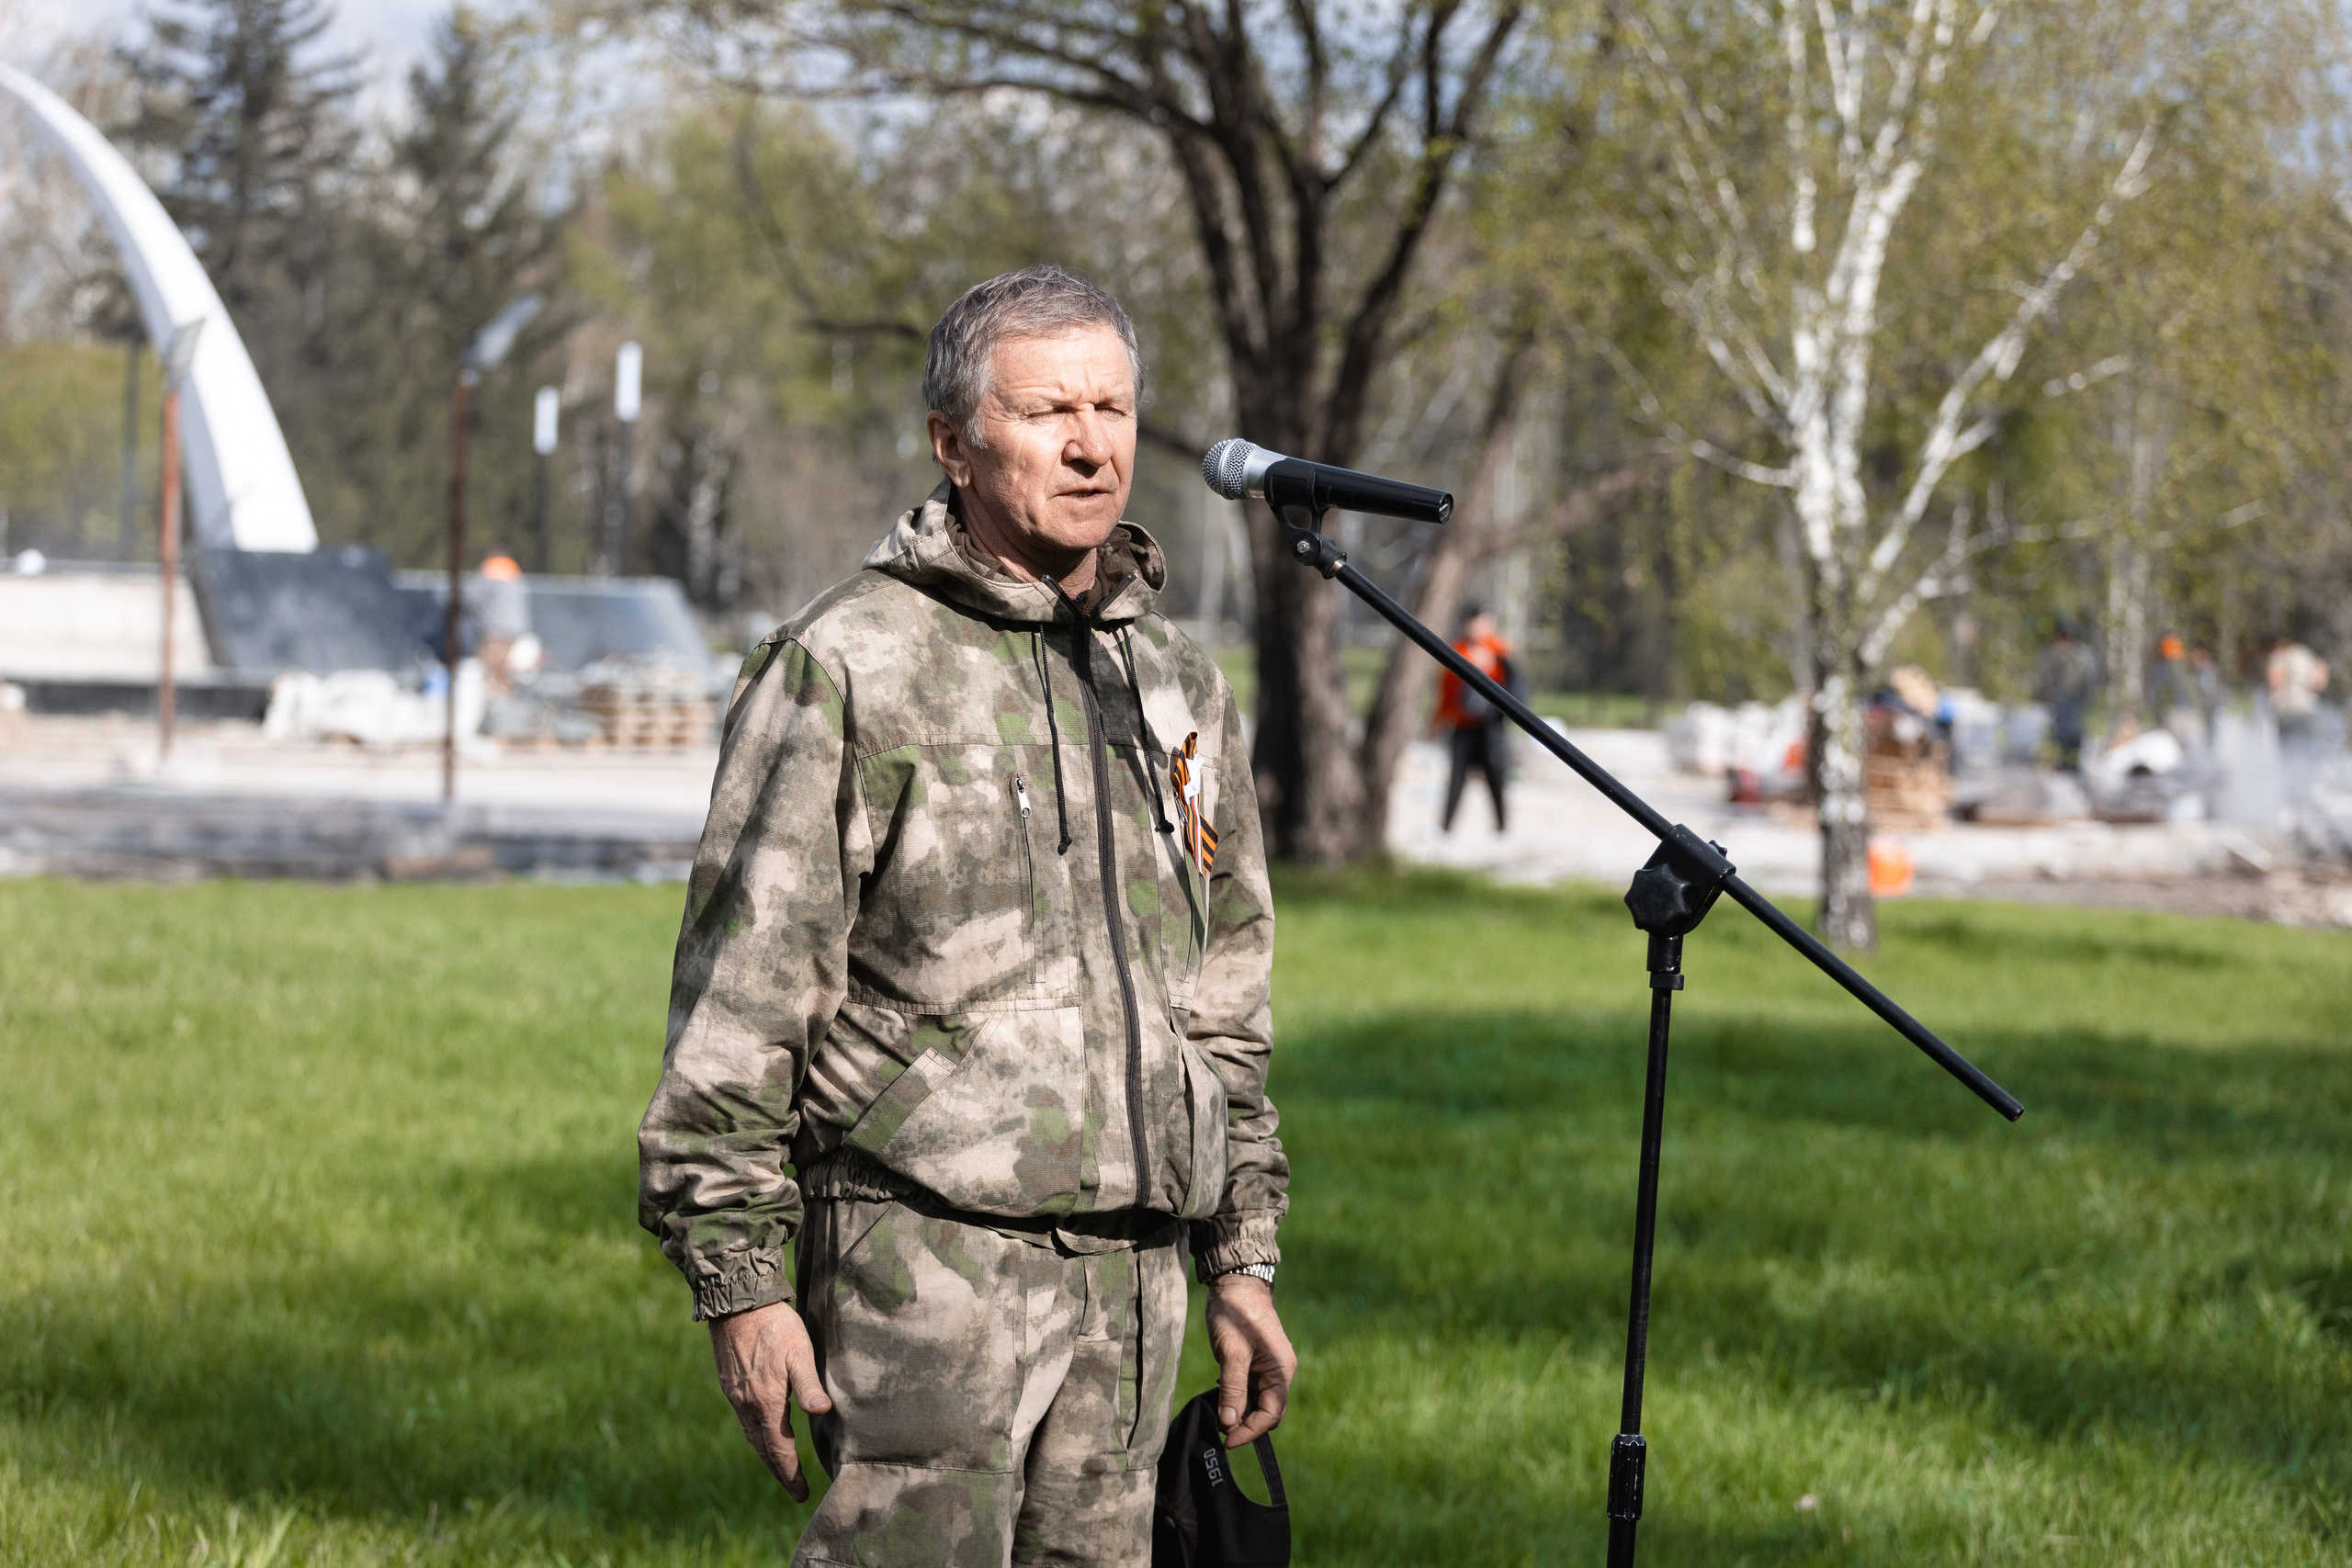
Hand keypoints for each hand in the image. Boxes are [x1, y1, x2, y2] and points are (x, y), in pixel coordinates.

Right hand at [708, 1300, 833, 1500]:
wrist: (737, 1301)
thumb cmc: (775, 1325)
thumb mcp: (799, 1352)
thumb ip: (809, 1384)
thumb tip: (823, 1412)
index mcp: (765, 1403)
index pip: (780, 1449)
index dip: (791, 1474)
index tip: (802, 1493)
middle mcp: (747, 1405)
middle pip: (763, 1449)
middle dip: (779, 1470)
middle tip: (793, 1488)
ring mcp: (736, 1395)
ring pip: (751, 1435)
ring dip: (766, 1454)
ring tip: (780, 1466)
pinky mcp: (730, 1383)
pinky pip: (743, 1420)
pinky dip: (756, 1435)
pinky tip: (762, 1431)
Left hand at [1205, 1274, 1296, 1448]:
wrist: (1236, 1284)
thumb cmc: (1237, 1316)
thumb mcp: (1232, 1354)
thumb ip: (1232, 1389)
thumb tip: (1229, 1422)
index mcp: (1281, 1371)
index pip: (1271, 1413)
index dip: (1250, 1430)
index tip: (1228, 1440)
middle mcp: (1280, 1372)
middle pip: (1269, 1411)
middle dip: (1248, 1425)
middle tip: (1222, 1433)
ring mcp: (1269, 1367)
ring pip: (1259, 1401)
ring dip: (1242, 1413)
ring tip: (1220, 1419)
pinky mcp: (1257, 1362)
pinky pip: (1252, 1389)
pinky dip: (1238, 1399)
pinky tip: (1222, 1400)